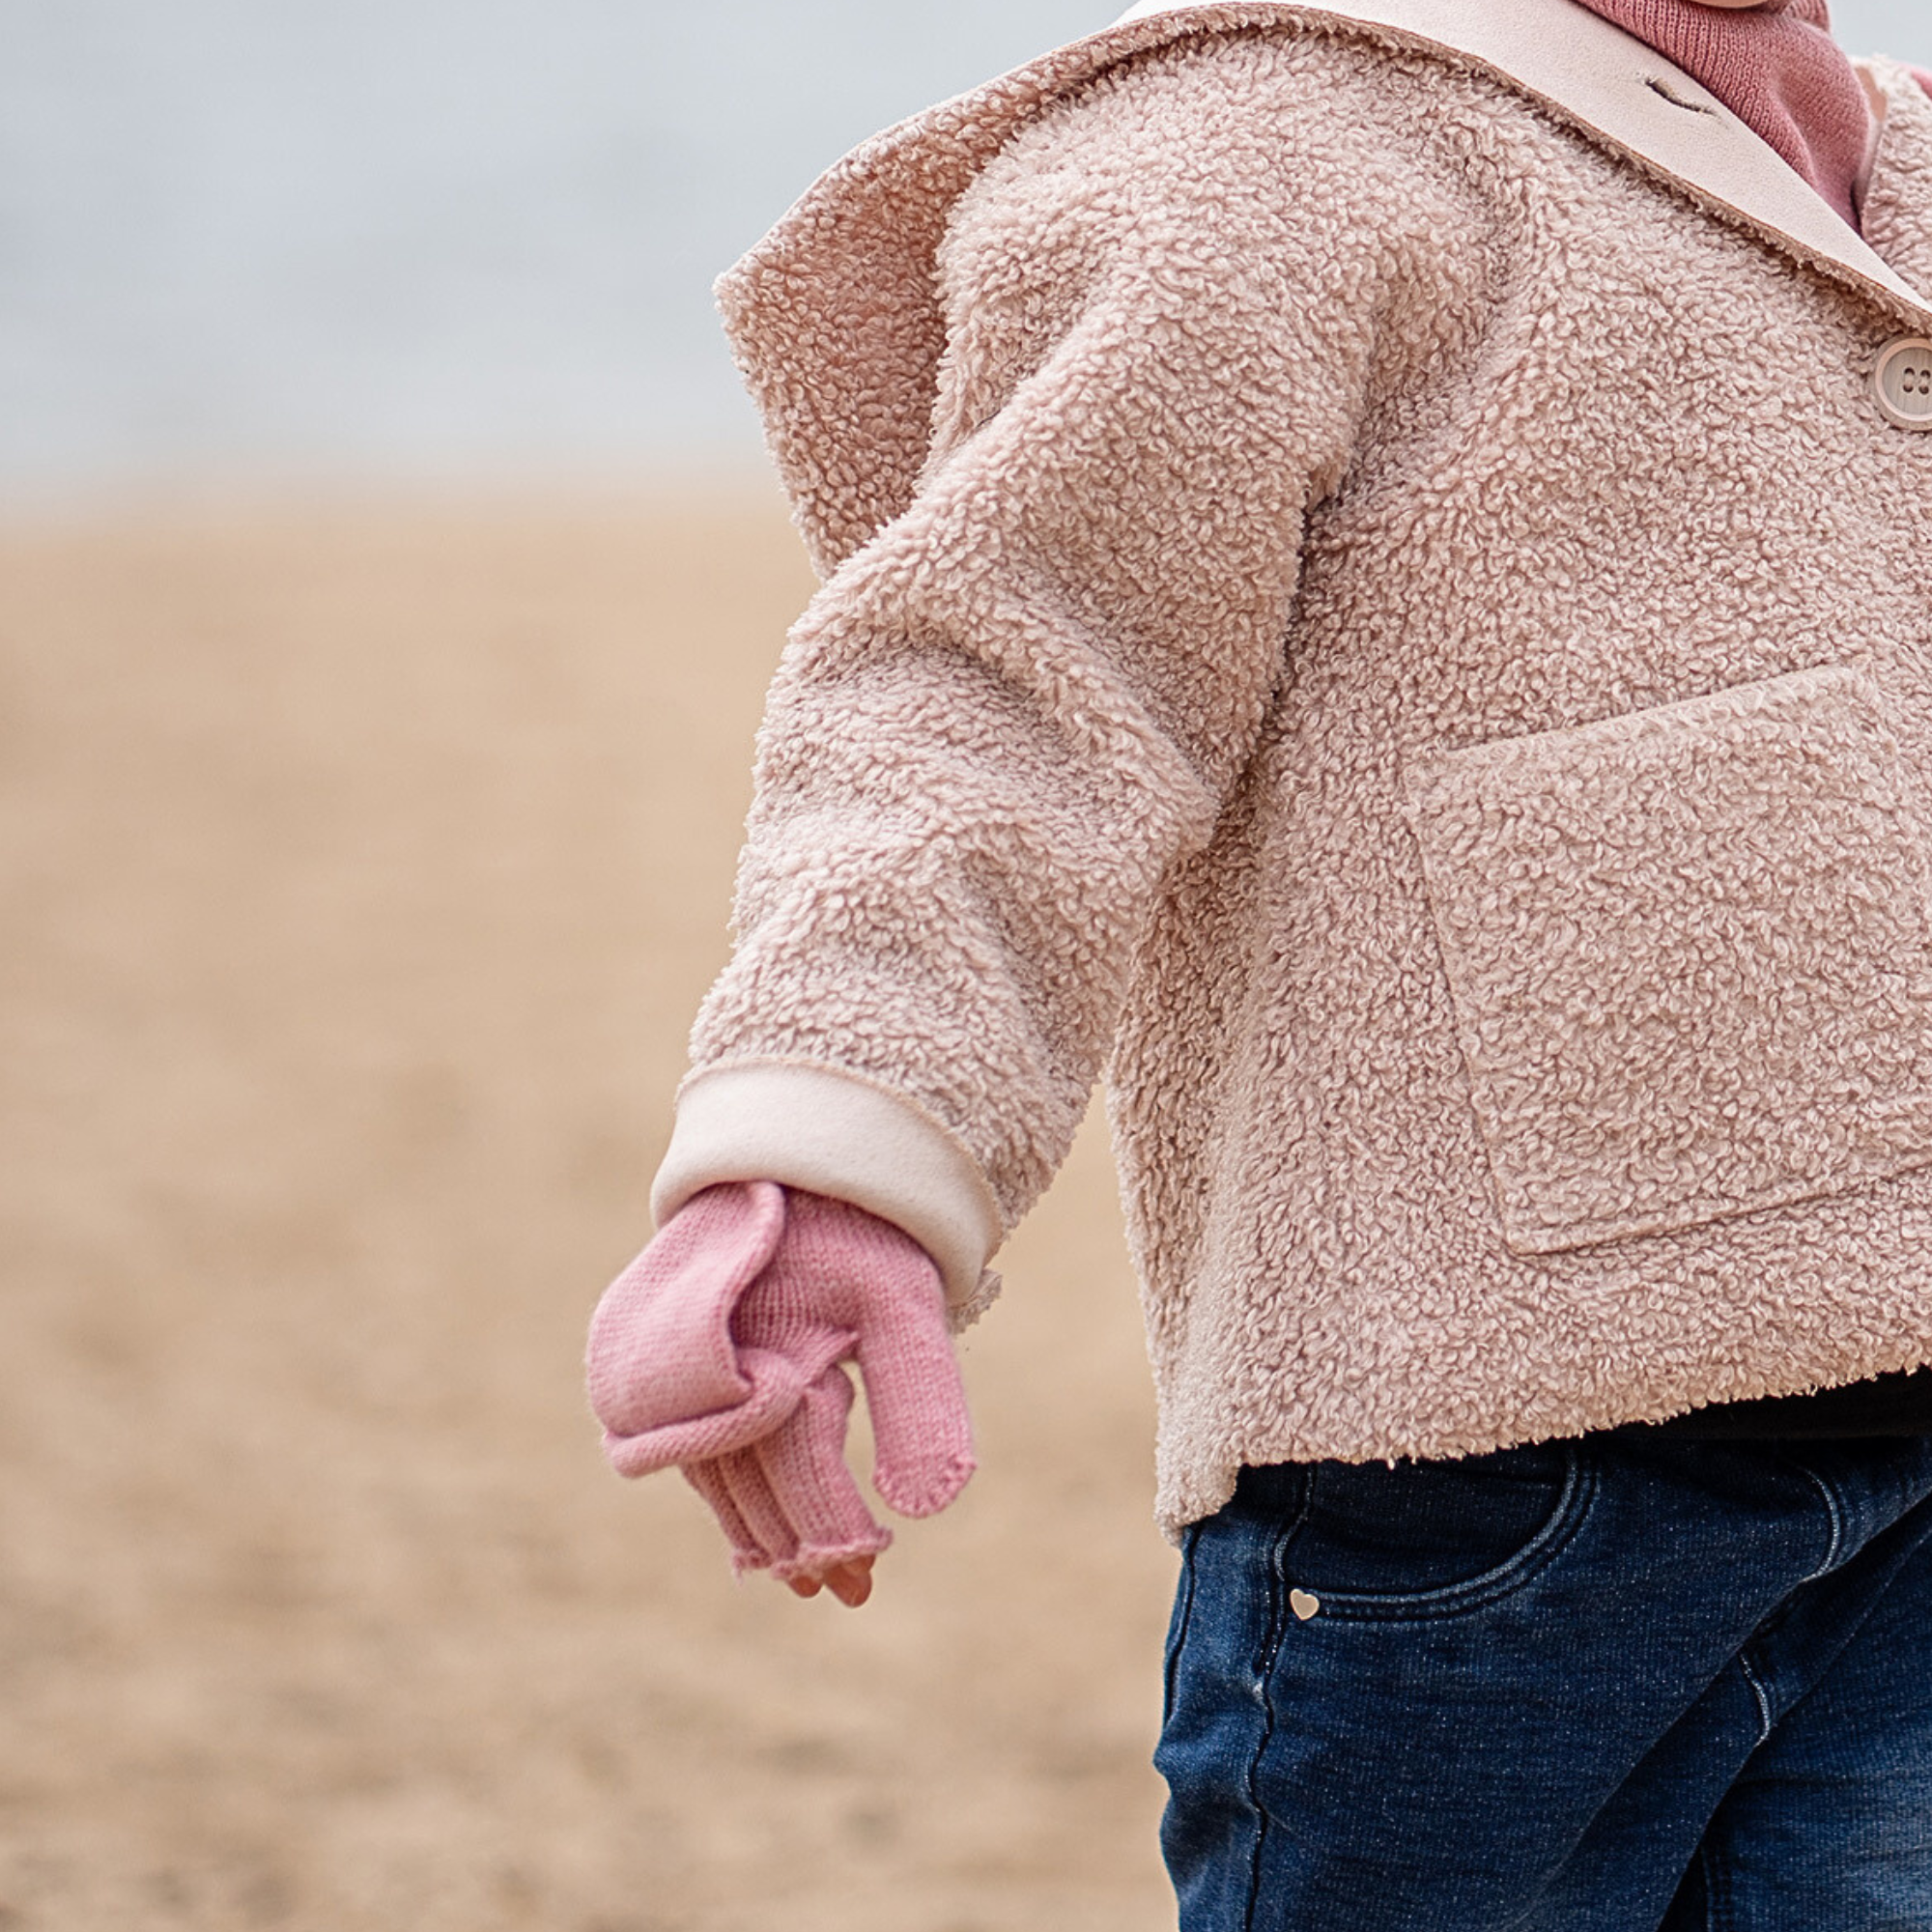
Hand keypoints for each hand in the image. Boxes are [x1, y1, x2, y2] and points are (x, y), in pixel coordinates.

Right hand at [586, 1182, 974, 1598]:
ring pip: (720, 1475)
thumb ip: (921, 1404)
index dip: (835, 1532)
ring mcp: (689, 1372)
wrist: (791, 1165)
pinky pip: (696, 1445)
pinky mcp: (674, 1368)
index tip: (867, 1576)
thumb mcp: (906, 1308)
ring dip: (761, 1529)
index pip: (801, 1475)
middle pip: (756, 1487)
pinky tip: (754, 1526)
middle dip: (801, 1546)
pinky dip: (728, 1490)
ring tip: (805, 1577)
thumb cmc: (860, 1236)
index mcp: (774, 1358)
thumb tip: (929, 1508)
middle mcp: (719, 1374)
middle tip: (849, 1592)